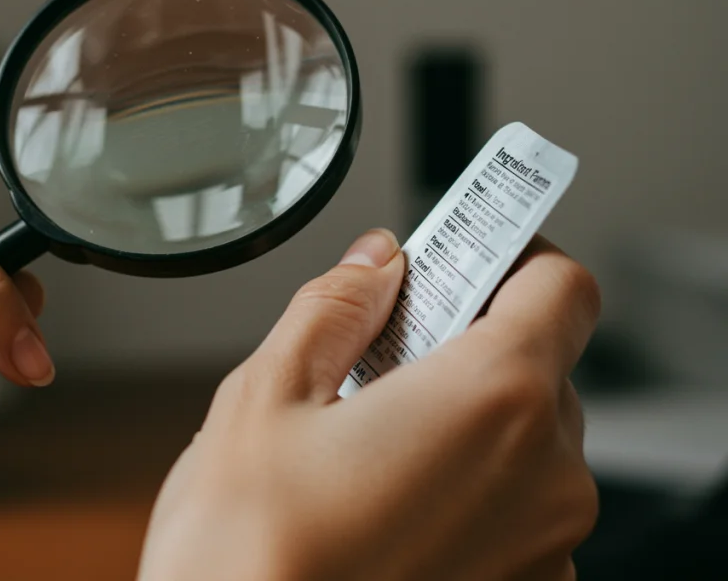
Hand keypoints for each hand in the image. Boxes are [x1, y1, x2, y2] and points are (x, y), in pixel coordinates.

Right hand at [139, 229, 599, 580]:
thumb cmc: (245, 554)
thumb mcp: (266, 397)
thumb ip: (334, 309)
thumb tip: (374, 263)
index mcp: (491, 399)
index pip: (560, 283)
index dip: (510, 254)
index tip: (463, 253)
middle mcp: (545, 476)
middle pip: (539, 364)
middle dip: (466, 345)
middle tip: (382, 356)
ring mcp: (545, 547)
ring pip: (526, 442)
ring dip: (465, 424)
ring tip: (371, 445)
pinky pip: (517, 513)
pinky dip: (470, 492)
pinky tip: (387, 506)